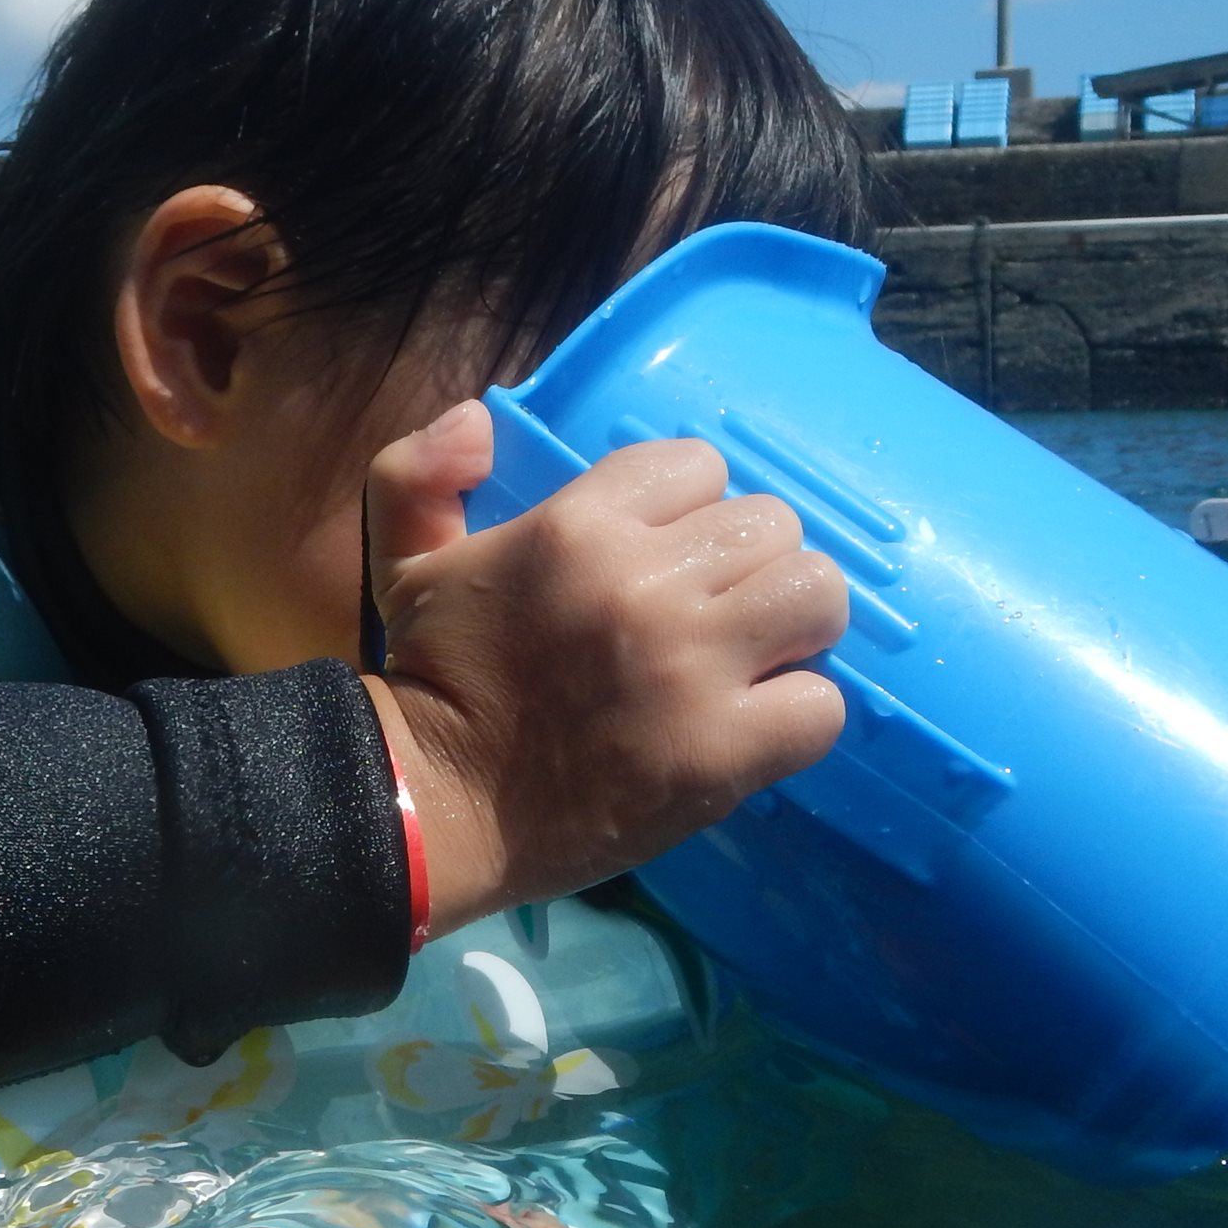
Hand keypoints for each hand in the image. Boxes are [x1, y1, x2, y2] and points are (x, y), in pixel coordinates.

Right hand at [360, 399, 848, 930]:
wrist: (432, 808)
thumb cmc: (430, 680)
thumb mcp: (406, 560)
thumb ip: (419, 473)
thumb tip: (476, 419)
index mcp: (577, 526)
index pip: (698, 465)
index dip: (690, 506)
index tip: (665, 554)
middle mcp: (644, 585)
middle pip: (772, 524)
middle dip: (748, 563)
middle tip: (714, 611)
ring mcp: (690, 670)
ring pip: (815, 594)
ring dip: (793, 624)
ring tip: (755, 657)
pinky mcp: (721, 752)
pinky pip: (821, 704)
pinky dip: (797, 715)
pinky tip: (755, 724)